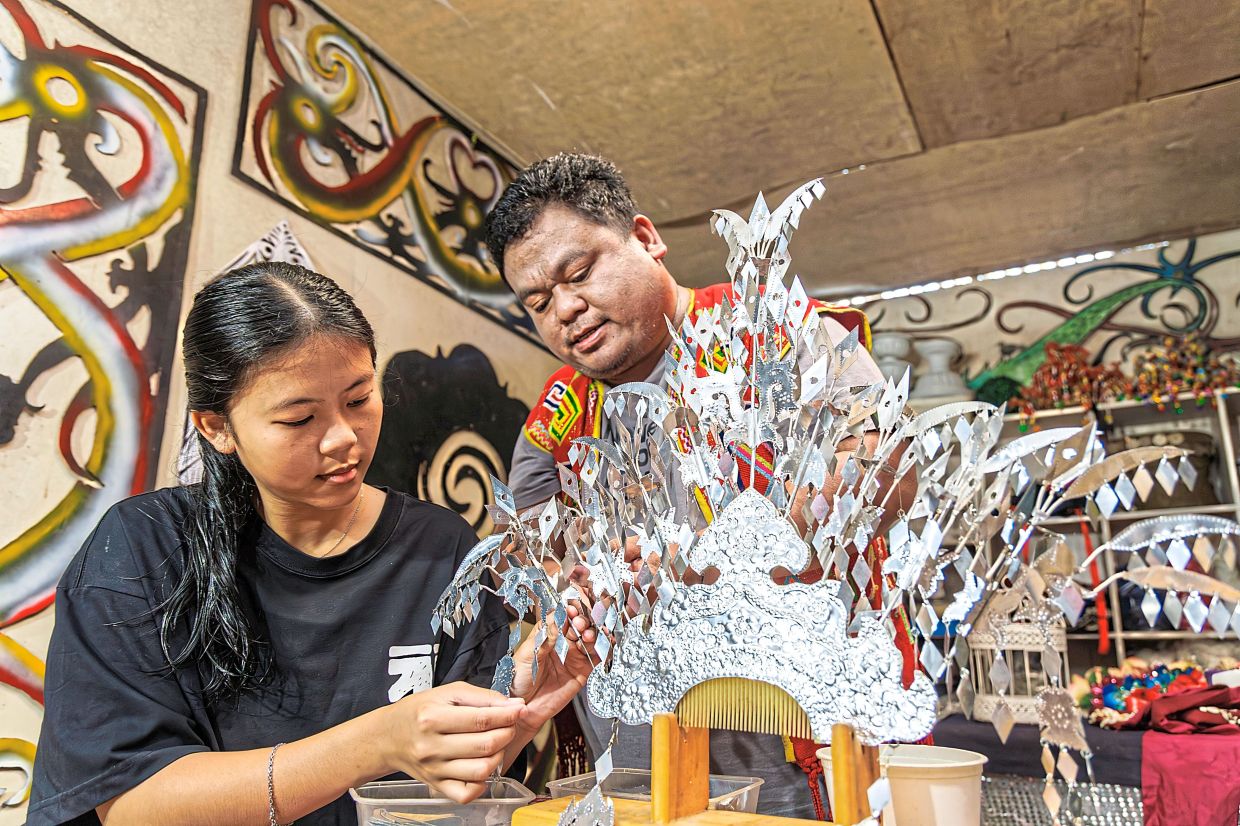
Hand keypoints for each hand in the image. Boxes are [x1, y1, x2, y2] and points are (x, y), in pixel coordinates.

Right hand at [381, 682, 524, 802]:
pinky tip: (483, 766)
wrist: (388, 737)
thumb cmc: (419, 711)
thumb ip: (482, 696)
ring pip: (481, 770)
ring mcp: (434, 770)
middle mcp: (431, 747)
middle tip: (509, 724)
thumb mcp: (447, 692)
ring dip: (499, 755)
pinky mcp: (437, 786)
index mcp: (432, 718)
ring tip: (496, 743)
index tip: (519, 709)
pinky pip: (467, 793)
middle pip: (484, 745)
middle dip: (506, 733)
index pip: (481, 720)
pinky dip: (483, 782)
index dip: (507, 715)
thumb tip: (514, 705)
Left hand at [508, 606, 595, 737]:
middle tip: (579, 623)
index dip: (567, 612)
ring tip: (588, 634)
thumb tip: (556, 620)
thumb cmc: (517, 681)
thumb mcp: (526, 655)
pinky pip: (596, 658)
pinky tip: (605, 643)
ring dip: (592, 633)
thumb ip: (543, 639)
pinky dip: (603, 649)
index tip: (571, 609)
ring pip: (589, 640)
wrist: (522, 709)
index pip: (561, 618)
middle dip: (582, 621)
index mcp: (546, 636)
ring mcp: (572, 657)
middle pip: (578, 626)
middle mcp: (562, 644)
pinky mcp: (581, 672)